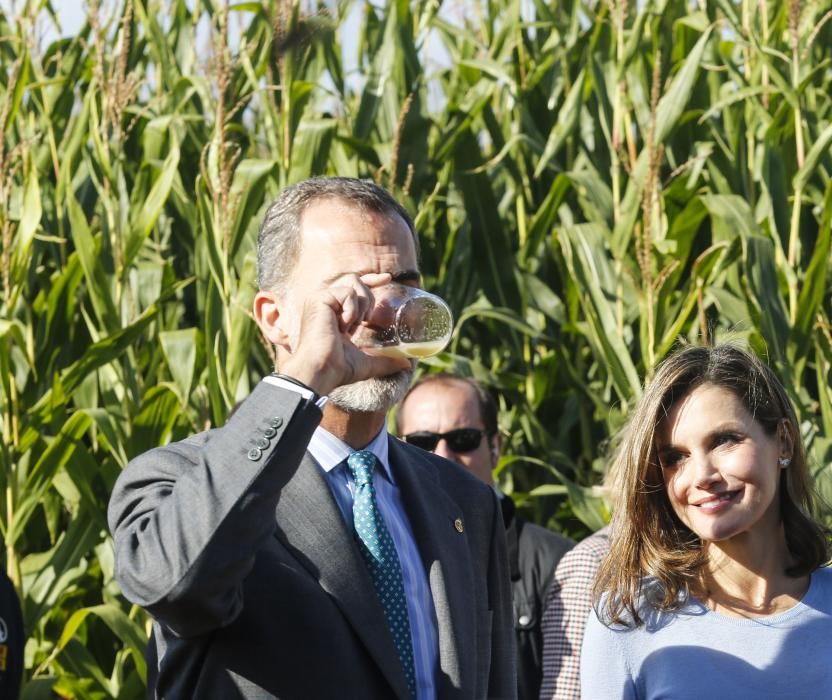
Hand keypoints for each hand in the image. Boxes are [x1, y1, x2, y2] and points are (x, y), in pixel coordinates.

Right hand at [278, 273, 411, 395]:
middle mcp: (326, 302)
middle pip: (357, 281)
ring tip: (352, 326)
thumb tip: (407, 365)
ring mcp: (321, 299)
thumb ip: (385, 360)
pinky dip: (351, 310)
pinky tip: (343, 326)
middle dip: (368, 300)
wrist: (322, 371)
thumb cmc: (338, 369)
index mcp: (335, 312)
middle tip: (364, 322)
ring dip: (361, 306)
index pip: (355, 288)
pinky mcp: (319, 298)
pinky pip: (347, 292)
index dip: (372, 280)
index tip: (388, 278)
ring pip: (354, 283)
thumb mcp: (367, 362)